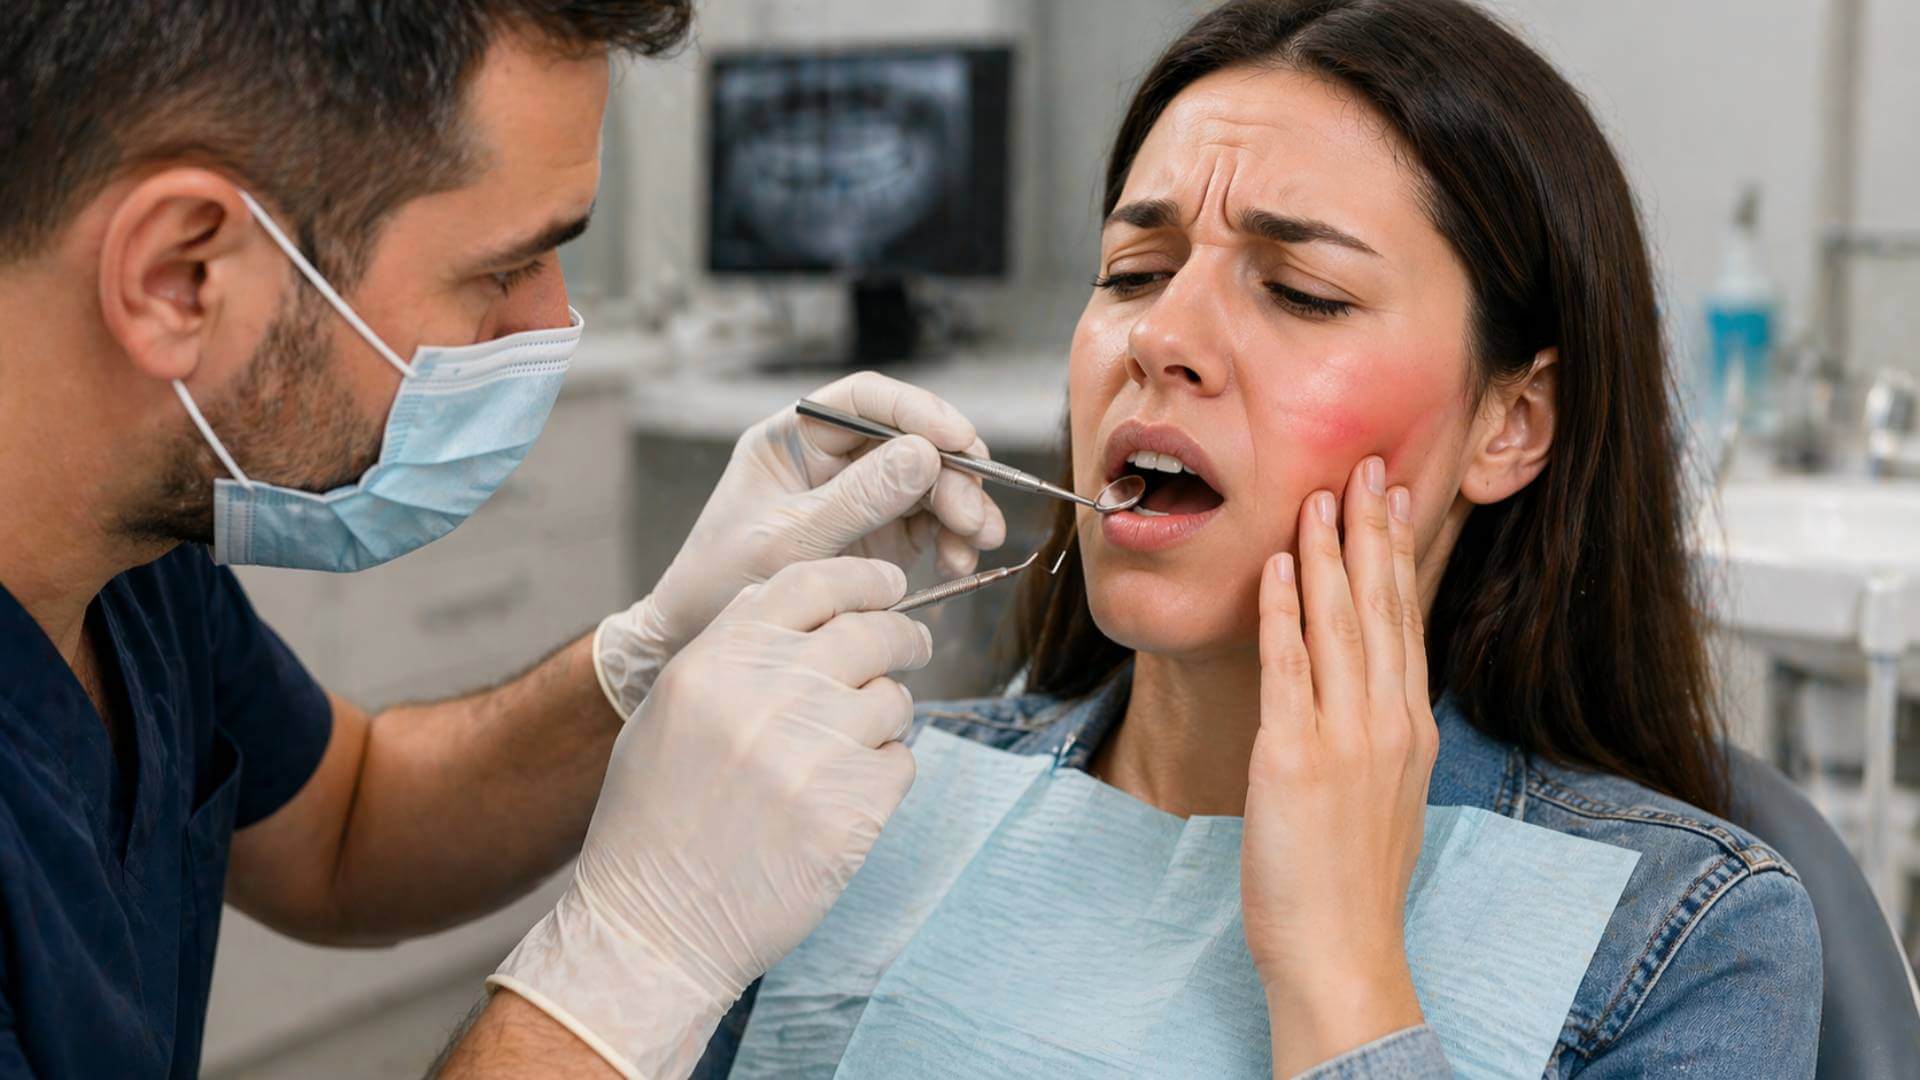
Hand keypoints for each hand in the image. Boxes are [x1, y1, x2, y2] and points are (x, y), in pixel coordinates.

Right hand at [490, 557, 930, 1077]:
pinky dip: (883, 774)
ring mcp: (816, 750)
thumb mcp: (671, 710)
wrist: (655, 922)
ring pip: (892, 699)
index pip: (812, 582)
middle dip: (902, 635)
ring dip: (884, 716)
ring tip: (848, 748)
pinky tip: (844, 798)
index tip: (890, 587)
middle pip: (871, 632)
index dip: (863, 578)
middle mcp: (769, 693)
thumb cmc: (656, 816)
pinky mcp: (852, 808)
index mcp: (719, 660)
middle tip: (912, 645)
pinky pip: (900, 763)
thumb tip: (799, 599)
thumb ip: (731, 648)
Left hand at [593, 371, 1006, 719]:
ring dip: (960, 509)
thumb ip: (857, 499)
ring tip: (977, 542)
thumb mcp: (789, 539)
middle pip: (909, 442)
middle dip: (950, 473)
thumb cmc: (720, 580)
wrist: (696, 638)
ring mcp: (858, 497)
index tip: (958, 438)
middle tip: (972, 515)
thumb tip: (924, 455)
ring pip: (928, 483)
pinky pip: (927, 525)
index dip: (918, 410)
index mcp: (794, 437)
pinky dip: (950, 540)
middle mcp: (831, 459)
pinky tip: (959, 562)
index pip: (866, 400)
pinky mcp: (878, 536)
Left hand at [1241, 456, 1436, 1076]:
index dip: (1397, 555)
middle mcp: (1388, 722)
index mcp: (1411, 729)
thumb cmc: (1353, 885)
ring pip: (1339, 624)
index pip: (1405, 621)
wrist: (1344, 949)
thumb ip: (1379, 740)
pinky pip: (1289, 667)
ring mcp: (1345, 737)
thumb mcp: (1387, 799)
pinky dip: (1282, 611)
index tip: (1394, 500)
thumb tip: (1368, 698)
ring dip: (1327, 554)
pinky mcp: (1295, 756)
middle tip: (1366, 467)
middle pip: (1381, 607)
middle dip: (1371, 531)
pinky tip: (1276, 567)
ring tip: (1320, 496)